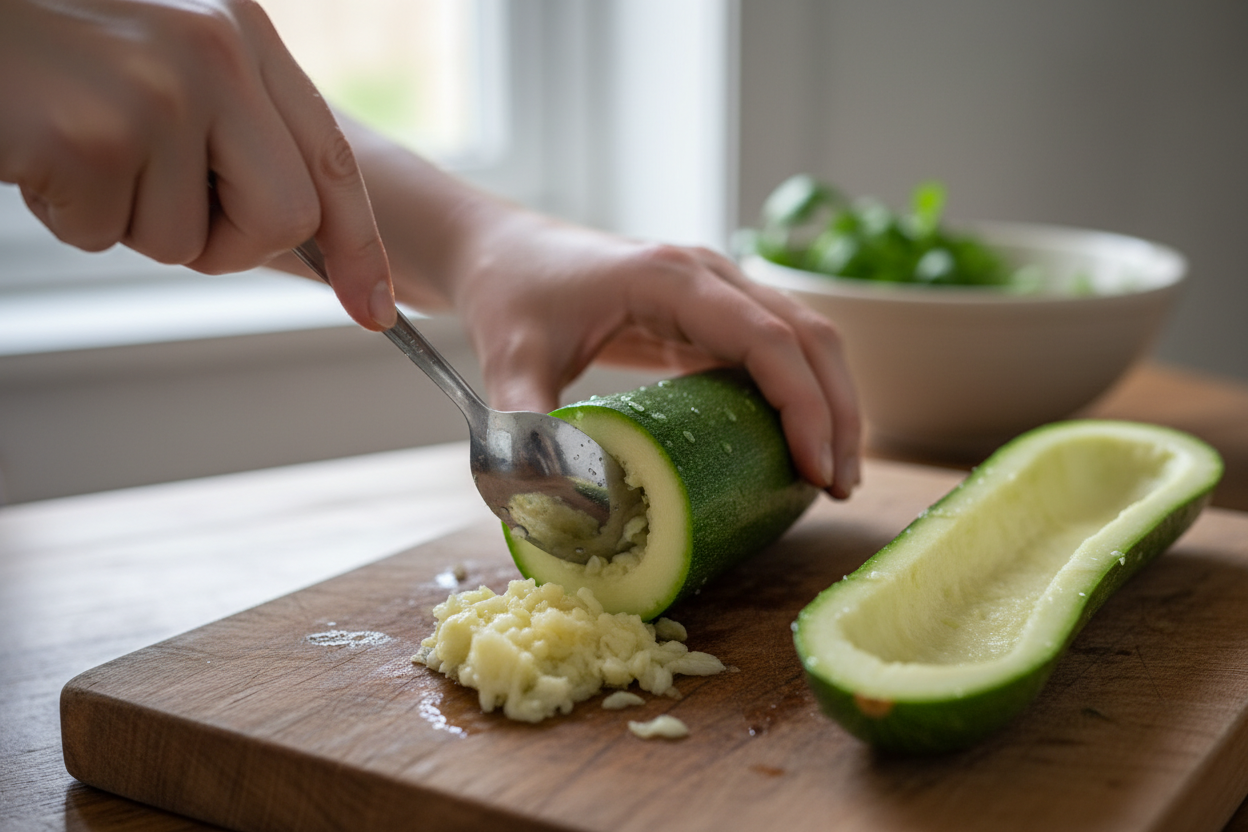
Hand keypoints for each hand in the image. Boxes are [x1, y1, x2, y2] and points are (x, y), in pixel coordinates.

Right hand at [0, 0, 395, 329]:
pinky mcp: (95, 137)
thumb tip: (292, 226)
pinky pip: (108, 237)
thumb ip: (234, 125)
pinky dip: (70, 215)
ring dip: (128, 221)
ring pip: (189, 242)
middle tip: (154, 201)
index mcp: (241, 33)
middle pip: (286, 220)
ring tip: (77, 147)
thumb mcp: (164, 59)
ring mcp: (159, 93)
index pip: (330, 159)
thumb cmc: (48, 49)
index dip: (358, 245)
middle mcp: (216, 53)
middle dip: (226, 242)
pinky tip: (38, 149)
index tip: (373, 309)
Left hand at [448, 210, 861, 498]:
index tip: (816, 468)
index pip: (767, 337)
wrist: (499, 248)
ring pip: (804, 340)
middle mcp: (708, 276)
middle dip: (837, 411)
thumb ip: (527, 429)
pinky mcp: (707, 314)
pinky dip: (797, 395)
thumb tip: (556, 505)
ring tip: (831, 476)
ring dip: (829, 403)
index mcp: (671, 279)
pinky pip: (773, 351)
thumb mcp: (510, 360)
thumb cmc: (509, 291)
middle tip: (840, 486)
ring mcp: (714, 290)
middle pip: (808, 336)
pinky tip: (793, 446)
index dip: (804, 403)